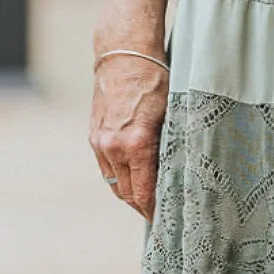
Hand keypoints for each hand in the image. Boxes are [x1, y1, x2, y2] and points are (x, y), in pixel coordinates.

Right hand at [89, 53, 169, 220]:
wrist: (124, 52)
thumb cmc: (155, 80)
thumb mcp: (173, 115)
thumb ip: (171, 149)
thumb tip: (179, 176)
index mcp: (134, 144)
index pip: (143, 193)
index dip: (154, 211)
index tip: (167, 222)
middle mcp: (112, 147)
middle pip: (127, 194)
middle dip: (143, 207)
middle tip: (161, 216)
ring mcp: (100, 142)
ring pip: (115, 183)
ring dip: (130, 194)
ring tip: (149, 202)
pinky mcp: (94, 135)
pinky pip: (107, 168)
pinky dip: (120, 178)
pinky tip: (135, 179)